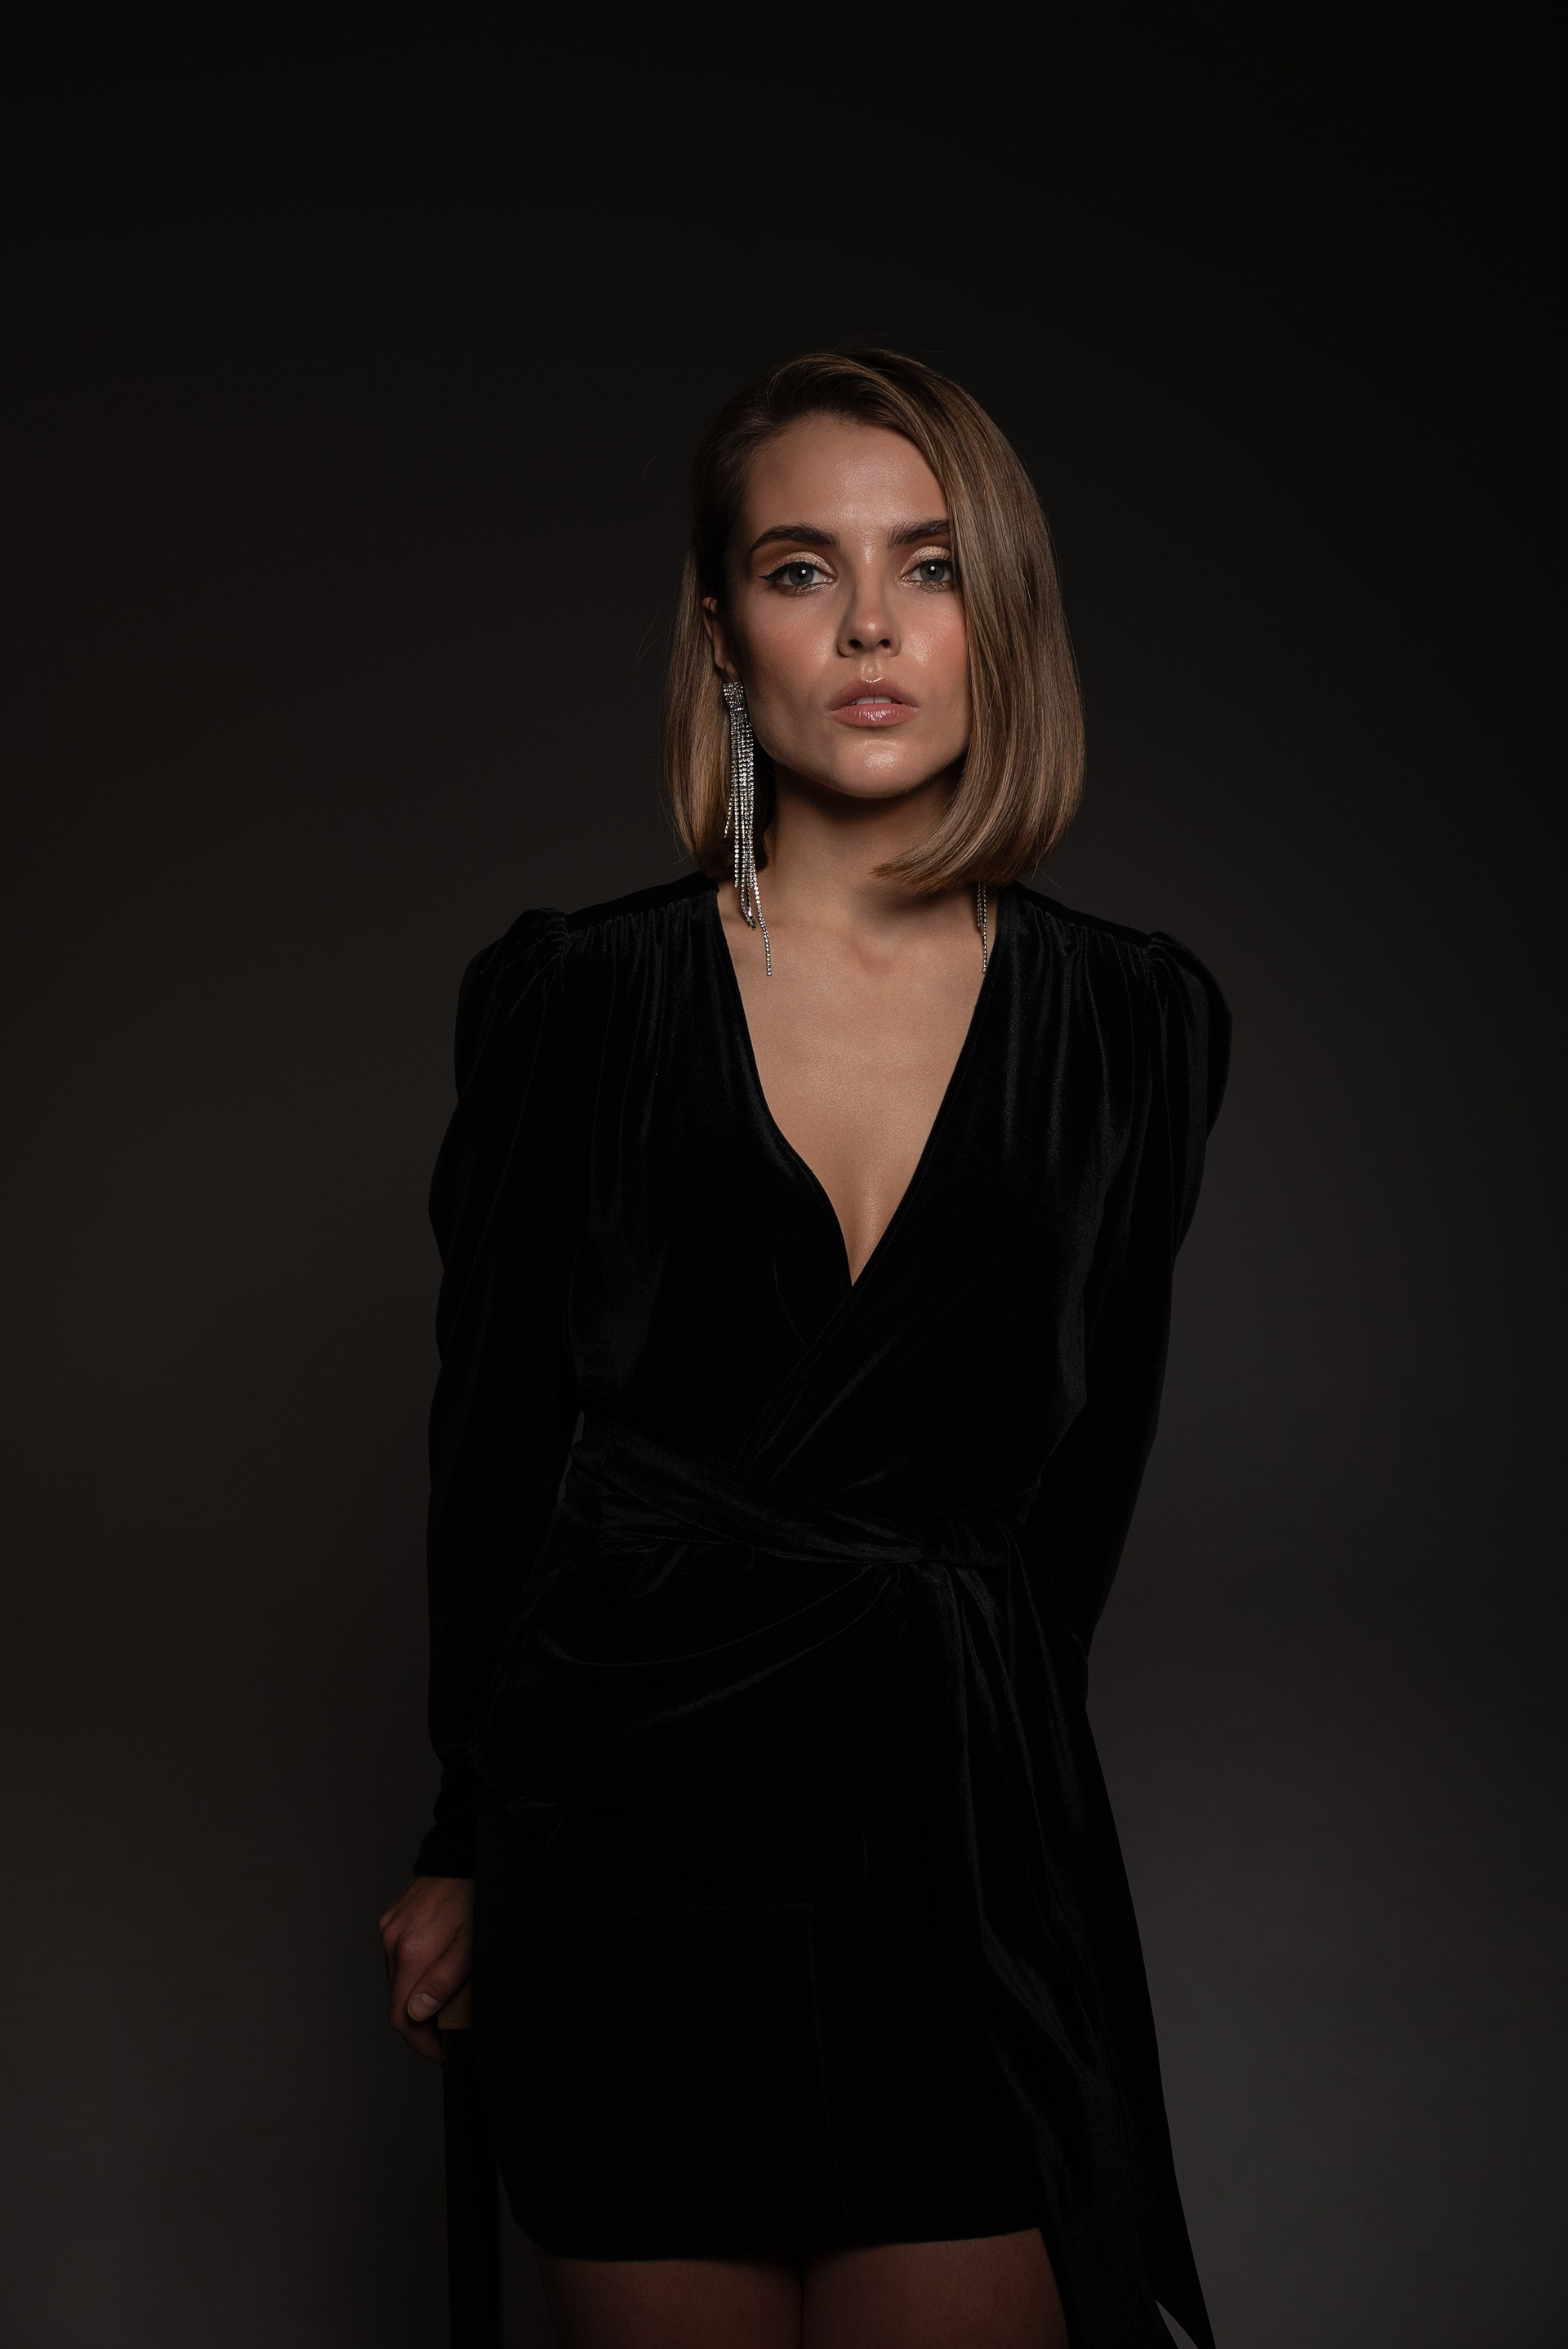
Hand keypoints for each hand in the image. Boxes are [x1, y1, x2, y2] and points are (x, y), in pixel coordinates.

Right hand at [378, 1874, 473, 2061]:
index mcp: (411, 1951)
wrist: (466, 1851)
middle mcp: (391, 1940)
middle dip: (420, 2023)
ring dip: (415, 1996)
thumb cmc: (476, 1897)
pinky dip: (412, 1971)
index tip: (441, 2051)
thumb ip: (444, 1981)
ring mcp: (388, 1926)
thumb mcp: (473, 1944)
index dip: (420, 2043)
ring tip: (445, 2002)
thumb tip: (418, 2014)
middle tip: (448, 2031)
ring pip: (396, 1979)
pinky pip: (396, 1955)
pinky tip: (434, 1970)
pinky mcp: (391, 1916)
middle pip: (396, 2000)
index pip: (400, 2017)